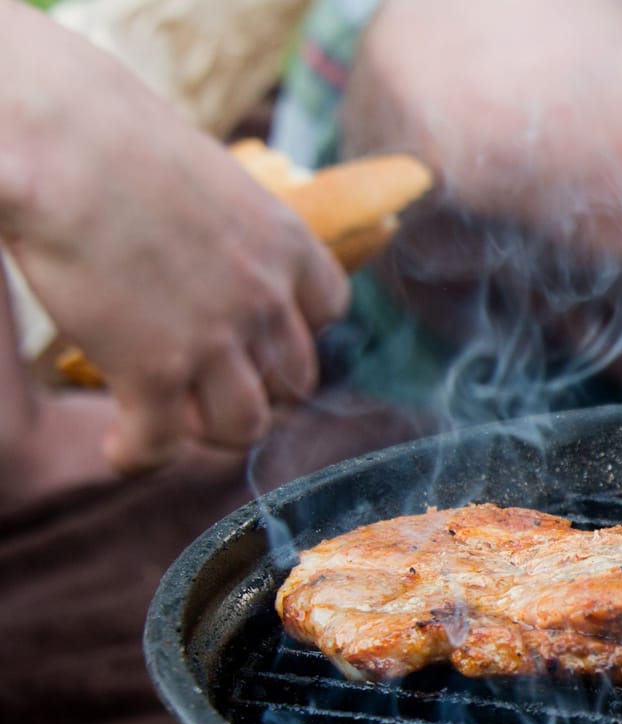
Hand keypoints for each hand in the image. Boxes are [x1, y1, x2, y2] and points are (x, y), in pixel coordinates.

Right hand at [0, 7, 348, 473]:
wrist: (57, 137)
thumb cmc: (108, 135)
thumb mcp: (201, 175)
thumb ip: (221, 226)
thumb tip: (196, 244)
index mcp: (286, 243)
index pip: (328, 311)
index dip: (291, 330)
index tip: (256, 333)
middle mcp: (265, 298)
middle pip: (293, 382)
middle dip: (254, 387)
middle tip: (204, 383)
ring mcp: (214, 340)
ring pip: (243, 427)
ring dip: (208, 429)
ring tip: (168, 416)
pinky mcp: (153, 371)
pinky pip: (162, 445)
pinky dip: (141, 456)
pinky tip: (120, 450)